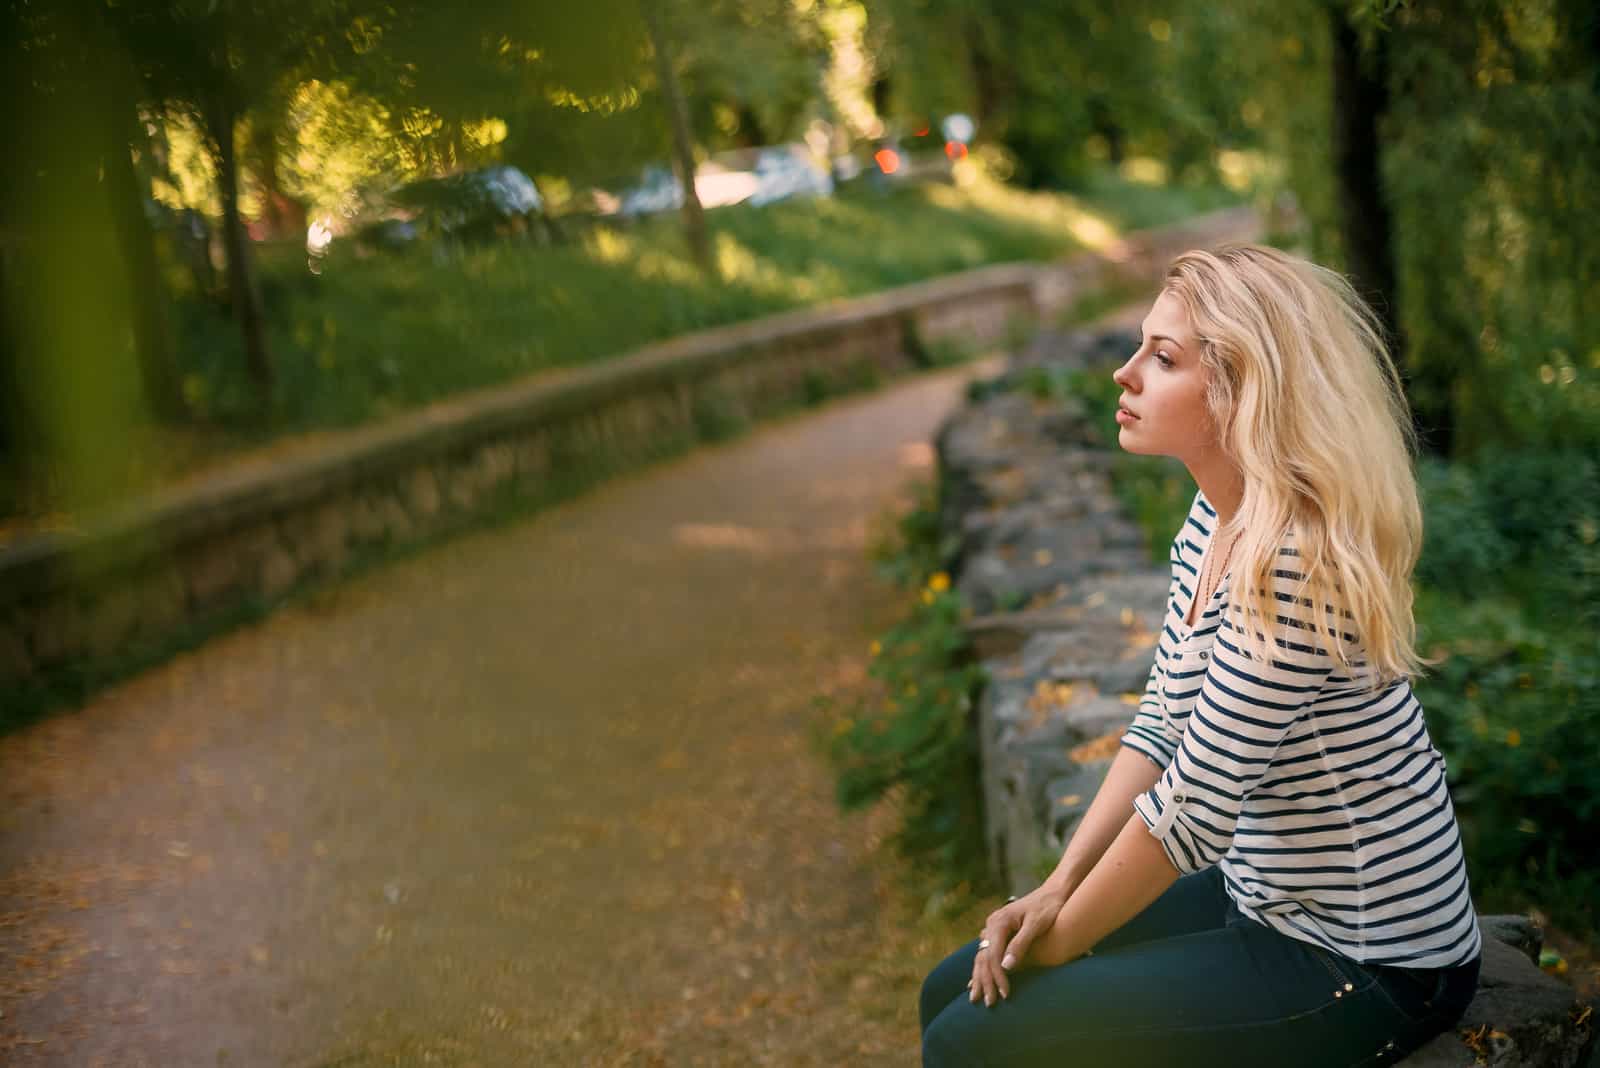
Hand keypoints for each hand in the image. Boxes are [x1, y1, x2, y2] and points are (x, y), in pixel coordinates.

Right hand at [967, 885, 1068, 1007]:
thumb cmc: (1048, 908)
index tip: (1006, 994)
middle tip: (991, 1003)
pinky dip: (983, 969)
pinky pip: (987, 953)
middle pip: (983, 957)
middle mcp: (992, 924)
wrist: (1054, 893)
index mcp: (999, 922)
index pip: (992, 955)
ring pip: (982, 956)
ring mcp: (993, 928)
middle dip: (986, 981)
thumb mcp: (1036, 925)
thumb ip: (1020, 944)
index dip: (998, 976)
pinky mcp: (999, 932)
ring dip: (980, 977)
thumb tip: (1006, 966)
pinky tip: (976, 981)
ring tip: (977, 998)